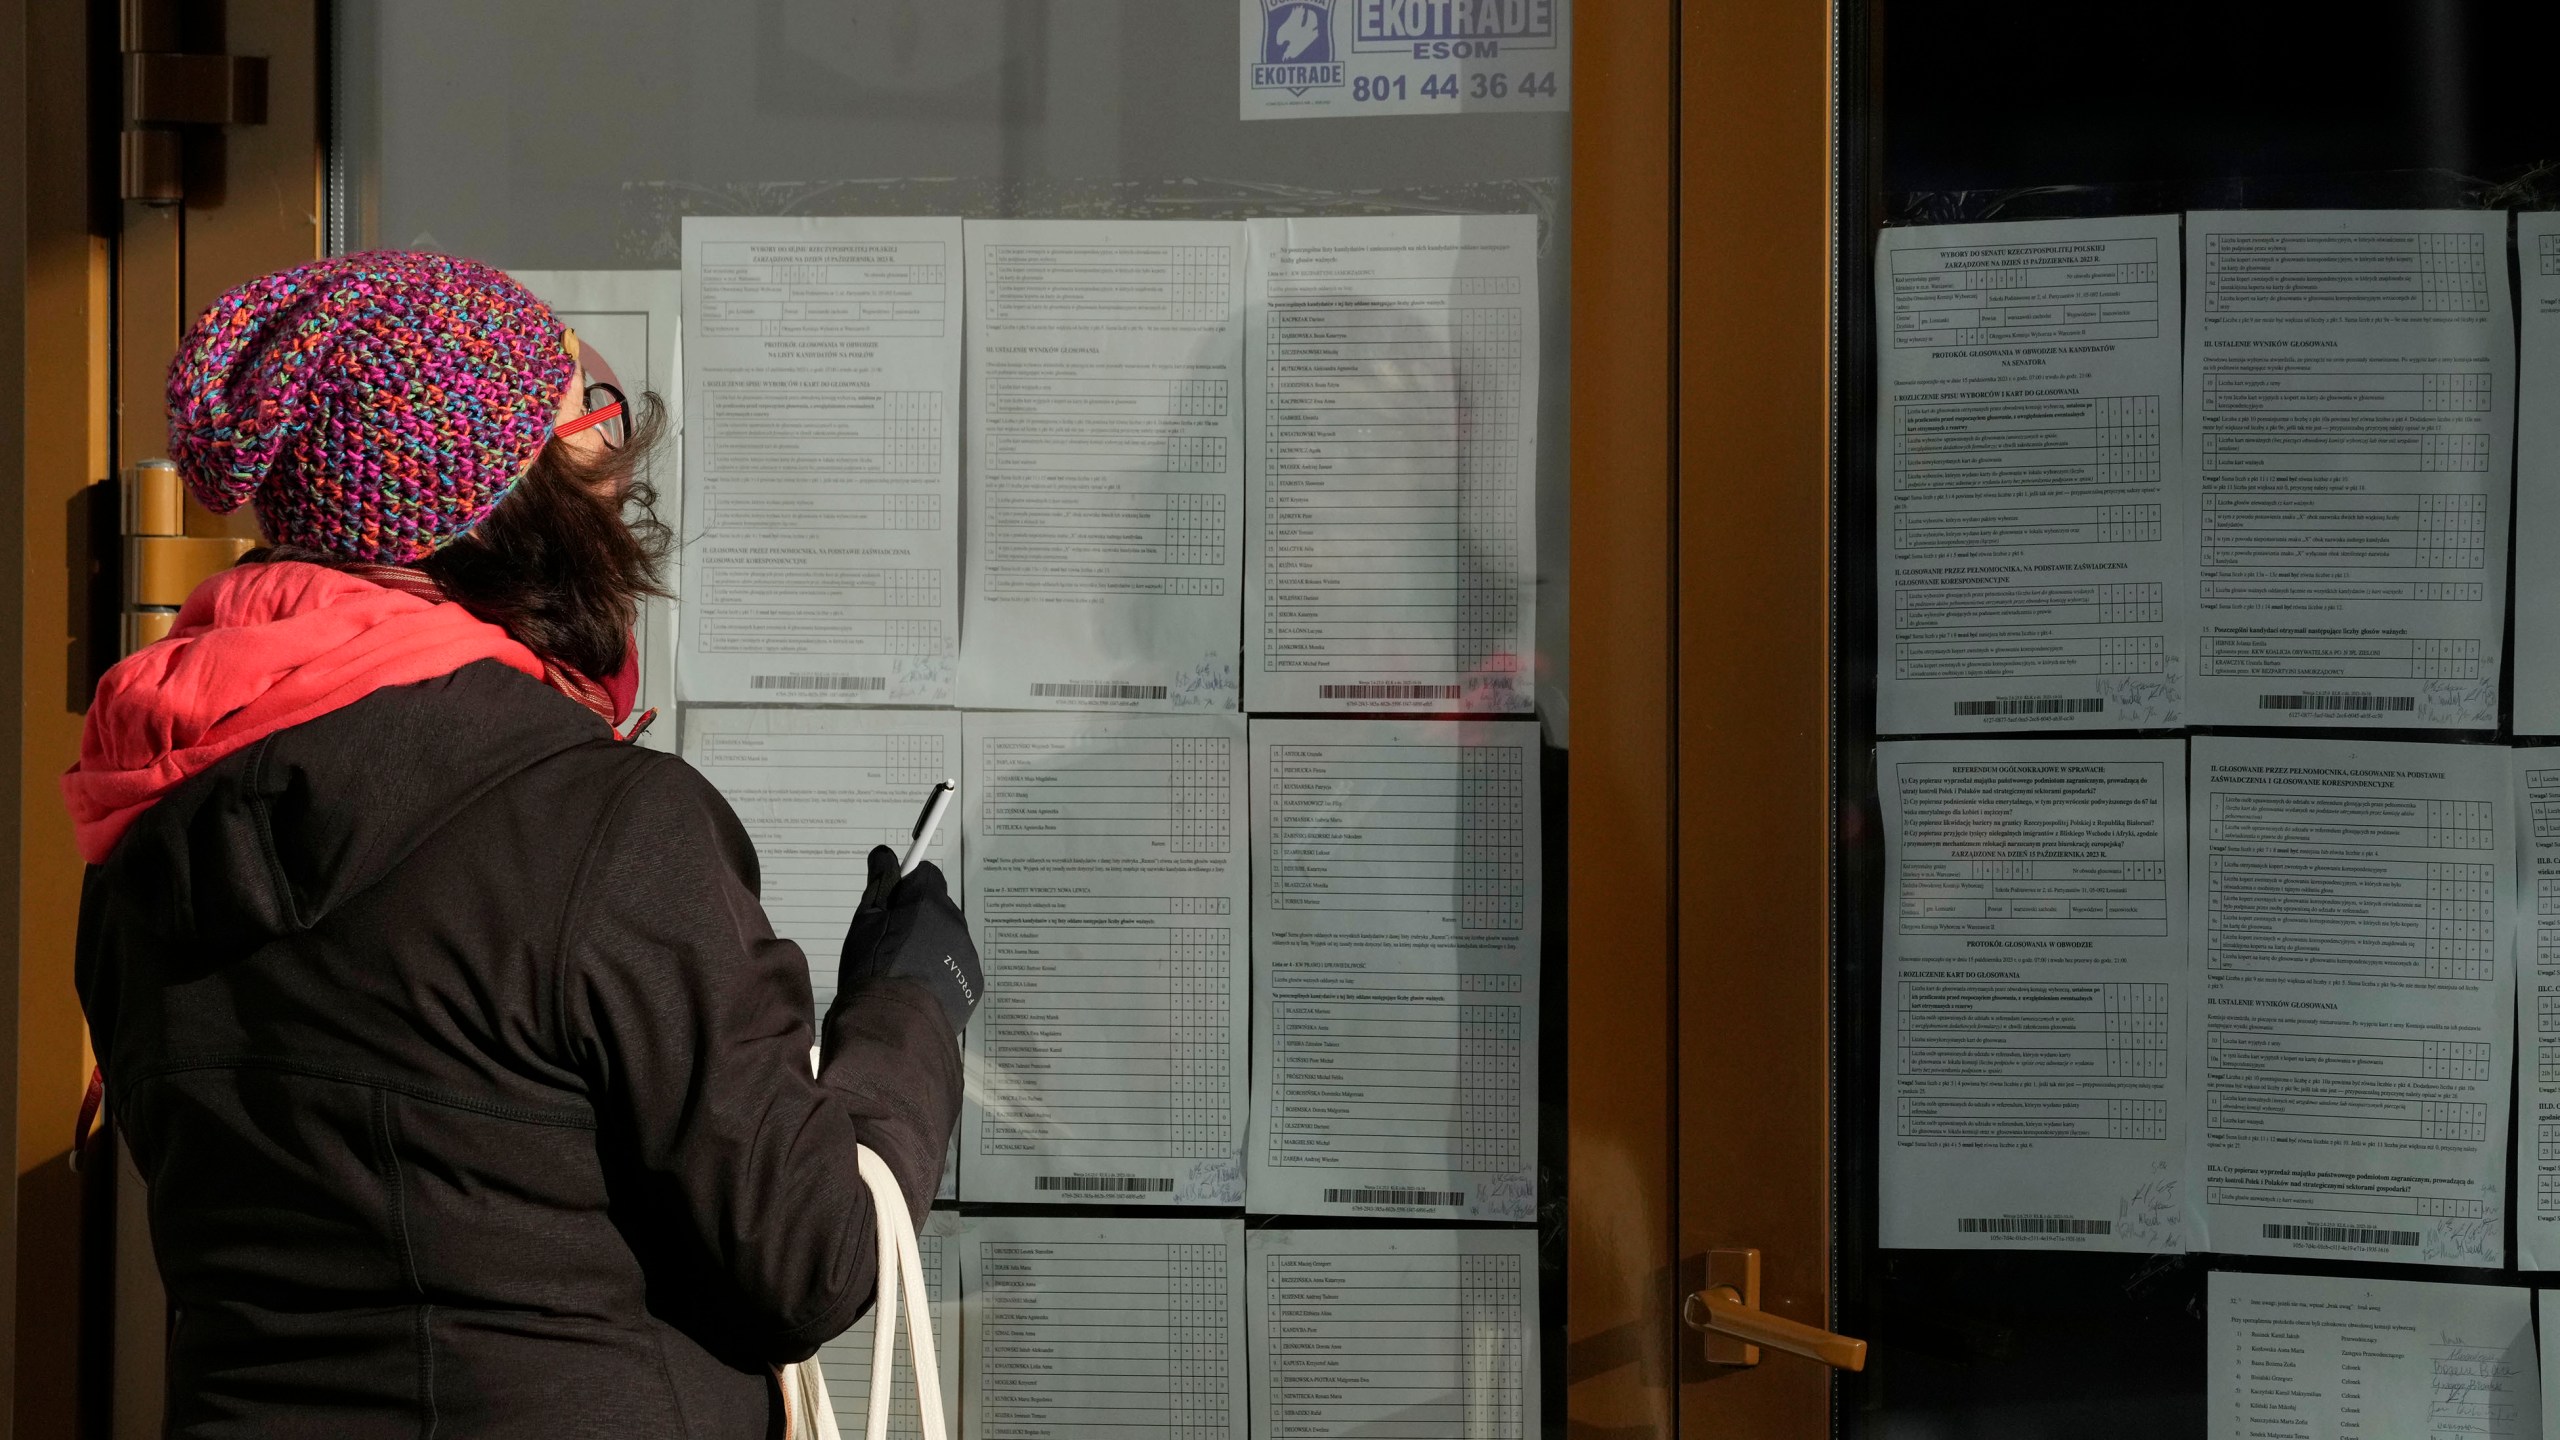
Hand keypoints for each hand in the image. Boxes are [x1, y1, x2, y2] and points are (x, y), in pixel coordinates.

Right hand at [836, 846, 981, 1029]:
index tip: (890, 905)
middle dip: (919, 918)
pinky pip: (956, 967)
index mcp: (928, 901)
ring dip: (931, 946)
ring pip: (948, 938)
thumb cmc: (873, 969)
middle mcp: (954, 922)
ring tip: (904, 971)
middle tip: (892, 944)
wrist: (894, 1026)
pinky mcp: (972, 983)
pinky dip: (941, 973)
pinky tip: (919, 989)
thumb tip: (884, 853)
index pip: (925, 874)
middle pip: (938, 907)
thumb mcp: (865, 921)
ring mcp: (967, 954)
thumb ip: (879, 883)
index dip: (906, 887)